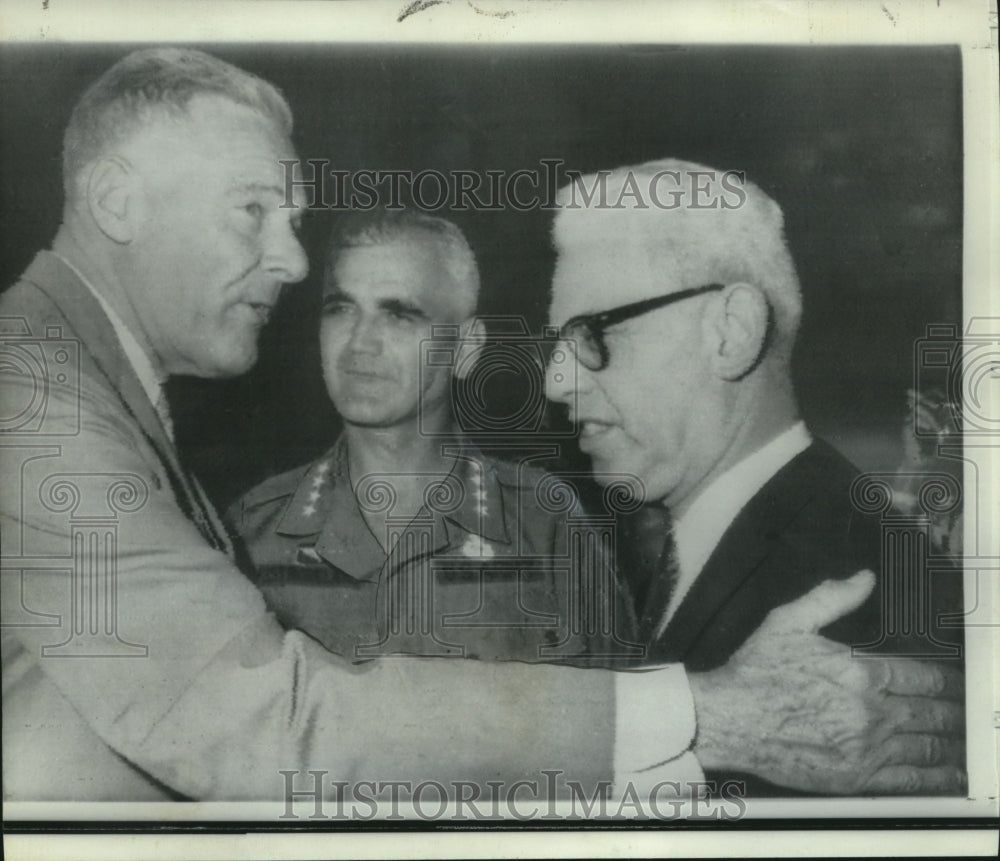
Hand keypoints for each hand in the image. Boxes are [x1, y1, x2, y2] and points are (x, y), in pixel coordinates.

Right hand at [688, 571, 964, 794]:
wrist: (727, 720)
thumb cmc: (754, 674)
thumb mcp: (789, 622)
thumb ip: (832, 598)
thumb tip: (863, 579)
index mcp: (860, 673)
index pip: (924, 677)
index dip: (947, 681)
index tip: (956, 683)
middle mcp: (870, 712)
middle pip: (933, 714)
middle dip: (955, 713)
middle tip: (966, 713)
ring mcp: (865, 749)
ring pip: (927, 748)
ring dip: (950, 745)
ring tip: (961, 742)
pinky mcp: (855, 778)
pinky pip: (909, 780)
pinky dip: (934, 777)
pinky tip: (944, 775)